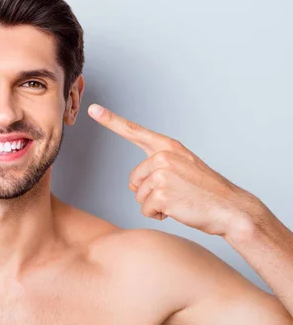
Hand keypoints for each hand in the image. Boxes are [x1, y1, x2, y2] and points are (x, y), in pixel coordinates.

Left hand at [87, 103, 261, 236]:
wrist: (231, 209)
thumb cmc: (206, 191)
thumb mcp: (183, 167)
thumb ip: (157, 167)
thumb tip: (133, 184)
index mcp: (168, 147)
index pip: (133, 131)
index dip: (110, 120)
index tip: (93, 109)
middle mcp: (163, 156)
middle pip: (134, 180)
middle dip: (149, 192)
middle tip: (177, 193)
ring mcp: (162, 174)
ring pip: (138, 196)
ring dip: (155, 205)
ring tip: (180, 200)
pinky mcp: (161, 193)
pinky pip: (146, 210)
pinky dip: (159, 215)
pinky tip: (178, 210)